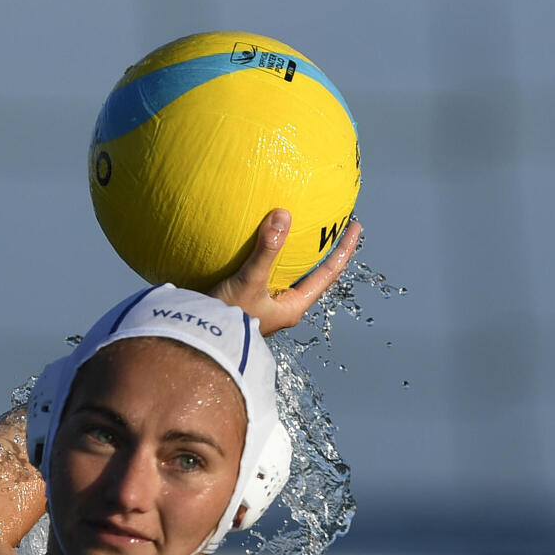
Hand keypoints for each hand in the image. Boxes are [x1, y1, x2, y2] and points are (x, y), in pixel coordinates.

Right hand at [212, 208, 361, 335]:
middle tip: (332, 225)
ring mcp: (268, 304)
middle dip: (324, 251)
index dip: (343, 249)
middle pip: (314, 274)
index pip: (328, 274)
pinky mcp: (250, 299)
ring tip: (300, 229)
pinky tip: (262, 241)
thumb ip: (266, 249)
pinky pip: (269, 272)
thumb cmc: (226, 317)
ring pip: (291, 274)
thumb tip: (283, 215)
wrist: (199, 339)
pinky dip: (272, 254)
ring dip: (298, 253)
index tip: (355, 226)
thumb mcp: (249, 281)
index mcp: (293, 306)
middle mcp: (284, 306)